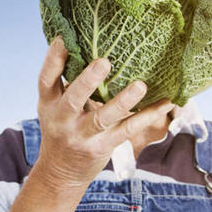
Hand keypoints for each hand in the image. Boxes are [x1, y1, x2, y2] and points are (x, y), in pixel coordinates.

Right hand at [33, 37, 174, 189]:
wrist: (61, 173)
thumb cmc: (64, 130)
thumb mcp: (57, 108)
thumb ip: (69, 85)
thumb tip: (94, 48)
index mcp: (48, 104)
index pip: (46, 79)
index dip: (54, 58)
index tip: (65, 37)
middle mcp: (62, 120)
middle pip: (73, 98)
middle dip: (88, 80)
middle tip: (104, 61)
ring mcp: (82, 135)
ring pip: (103, 117)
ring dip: (123, 101)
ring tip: (141, 85)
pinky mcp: (102, 147)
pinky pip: (127, 130)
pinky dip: (147, 116)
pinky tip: (165, 103)